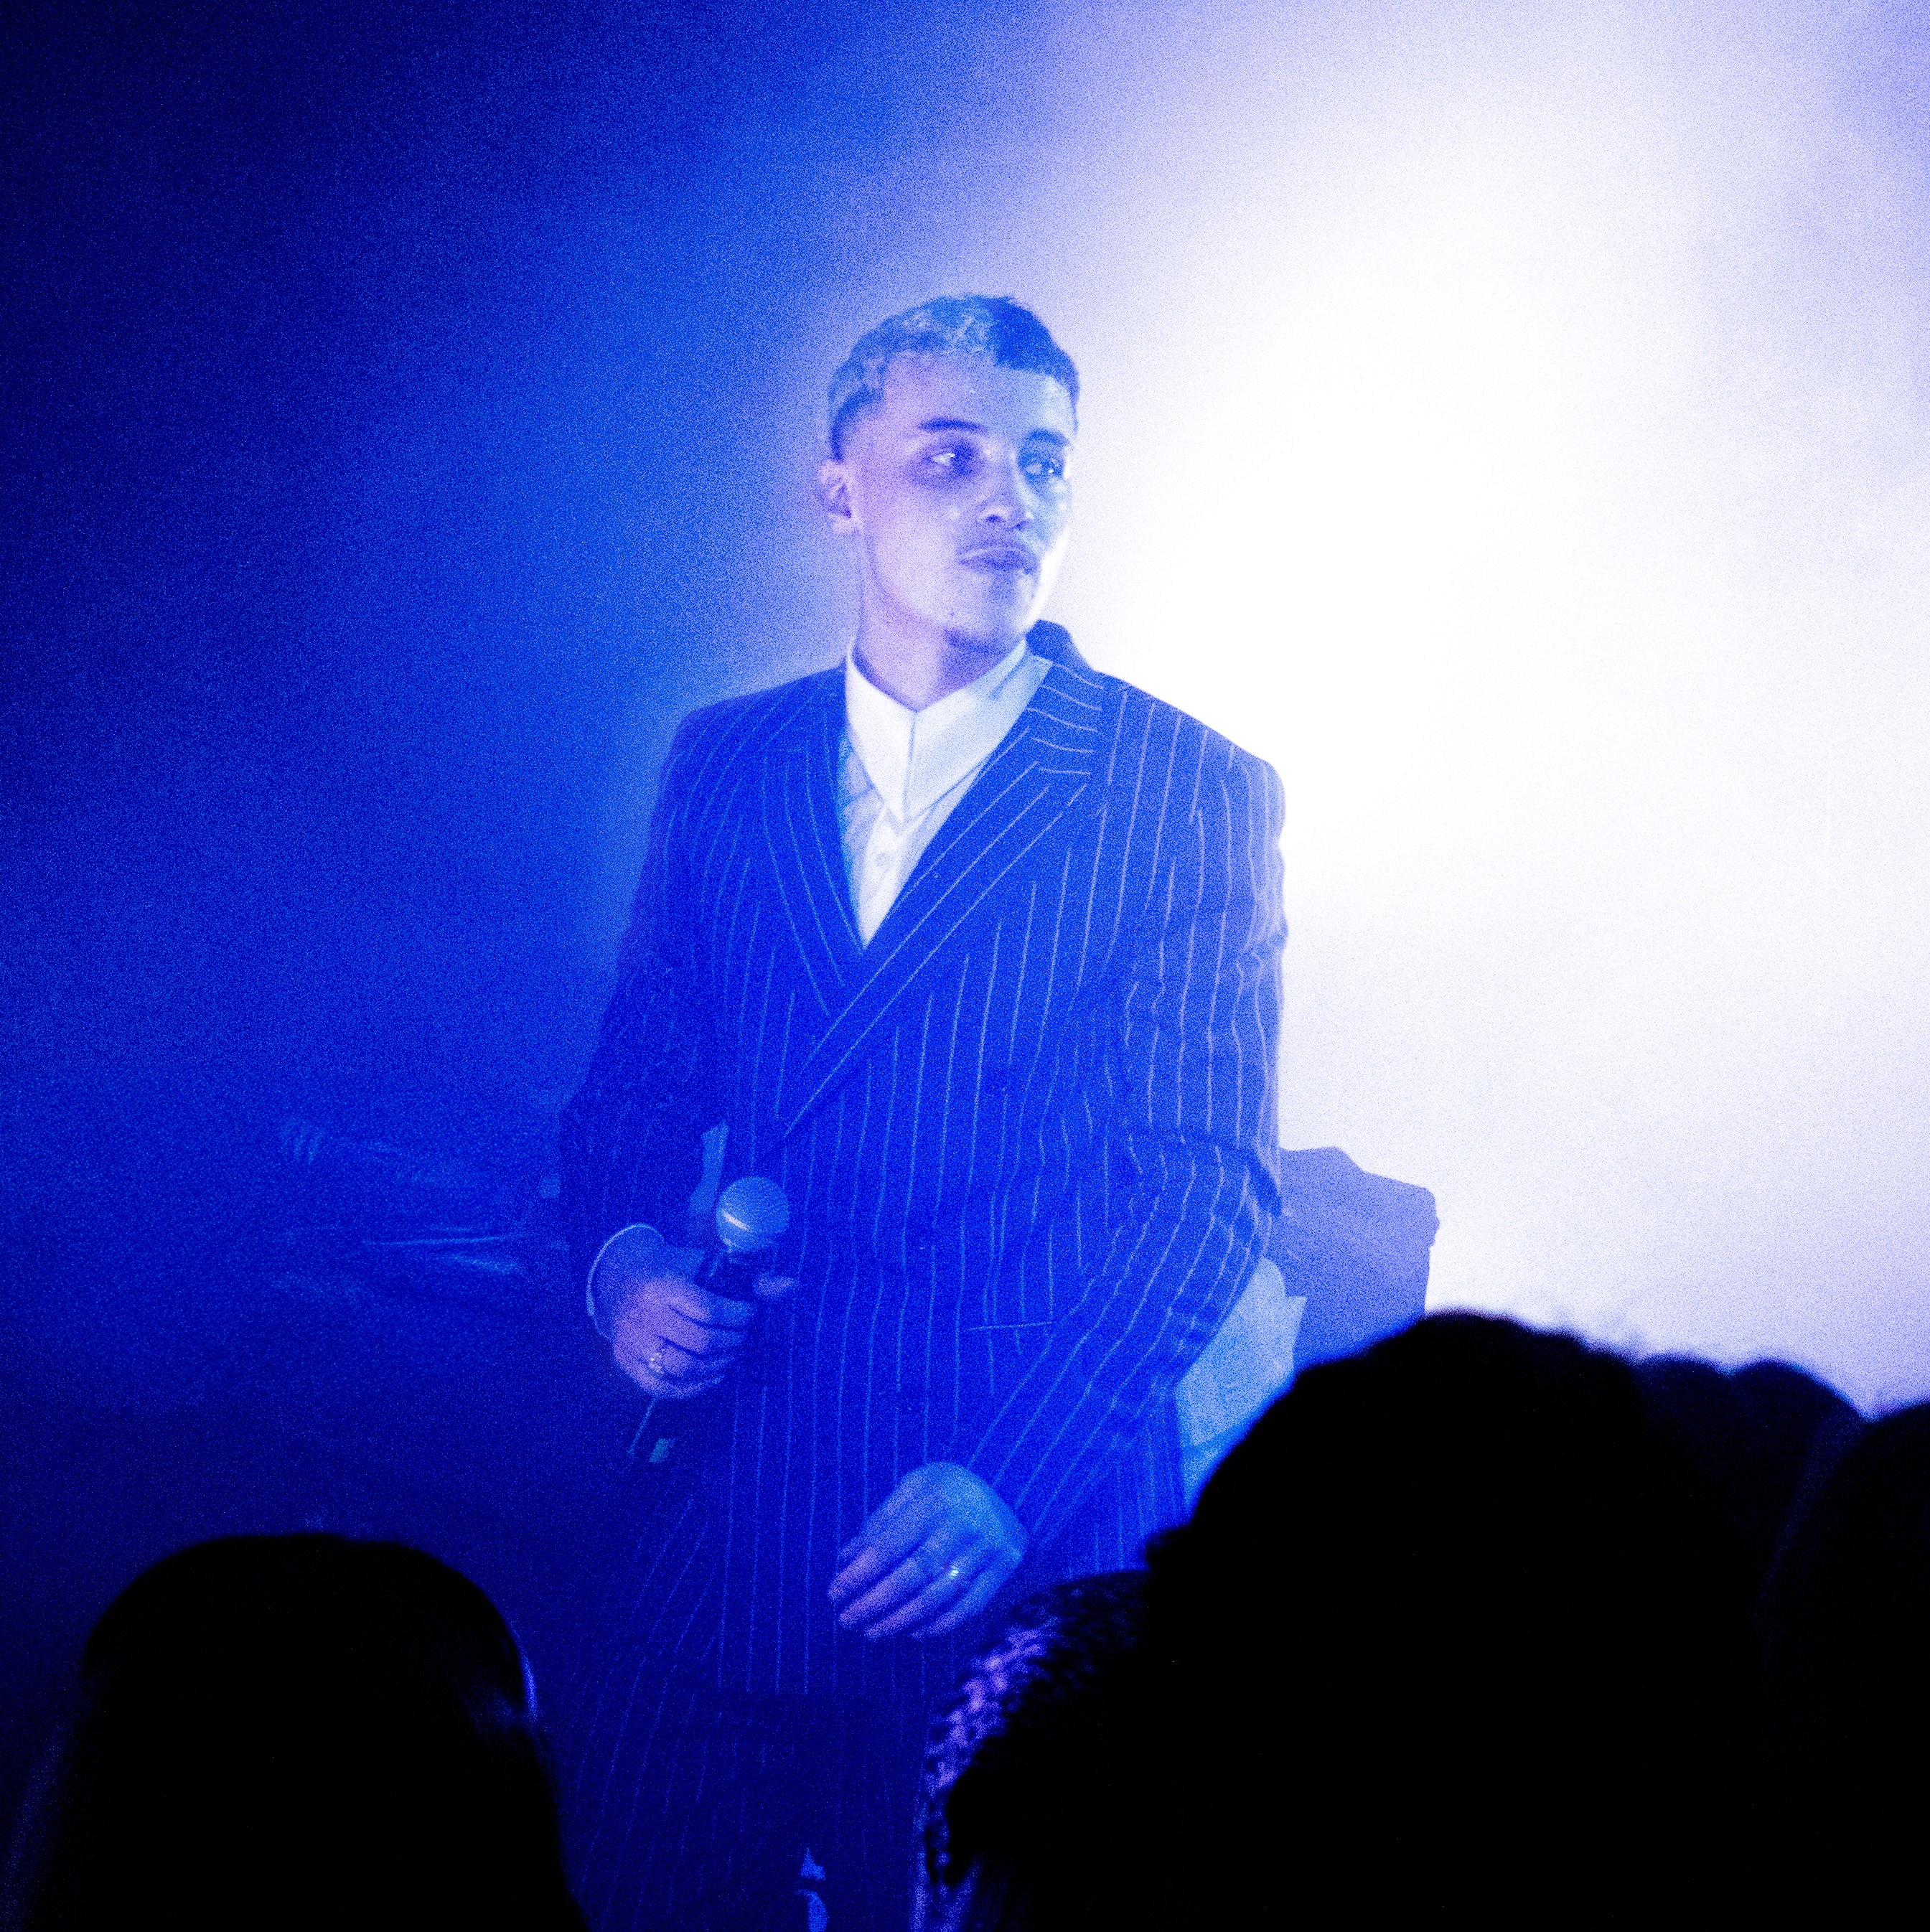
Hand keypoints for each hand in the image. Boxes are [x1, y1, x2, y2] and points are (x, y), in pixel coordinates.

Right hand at [600, 1229, 796, 1399]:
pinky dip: (694, 1387)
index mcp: (662, 1285)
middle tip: (742, 1336)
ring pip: (684, 1368)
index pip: (709, 1311)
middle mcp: (644, 1316)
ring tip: (730, 1354)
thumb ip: (750, 1280)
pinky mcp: (626, 1364)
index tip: (749, 1313)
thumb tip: (792, 1286)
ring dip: (718, 1366)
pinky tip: (714, 1375)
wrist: (618, 1277)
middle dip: (733, 1342)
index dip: (739, 1317)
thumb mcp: (705, 1265)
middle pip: (701, 1343)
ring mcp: (632, 1343)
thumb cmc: (672, 1268)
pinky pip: (663, 1388)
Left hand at [829, 1462, 1026, 1639]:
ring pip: (937, 1597)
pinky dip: (937, 1626)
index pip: (889, 1546)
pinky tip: (910, 1632)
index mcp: (935, 1499)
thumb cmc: (946, 1490)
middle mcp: (964, 1524)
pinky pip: (968, 1607)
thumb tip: (846, 1560)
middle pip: (912, 1576)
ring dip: (899, 1621)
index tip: (834, 1594)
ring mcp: (988, 1548)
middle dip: (874, 1603)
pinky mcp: (1004, 1567)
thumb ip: (880, 1521)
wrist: (1009, 1488)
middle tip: (846, 1620)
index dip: (858, 1574)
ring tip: (871, 1632)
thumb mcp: (913, 1487)